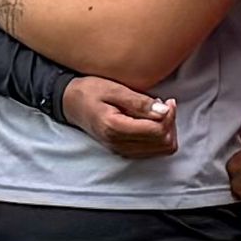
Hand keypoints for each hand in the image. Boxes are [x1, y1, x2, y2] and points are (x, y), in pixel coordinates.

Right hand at [60, 73, 176, 157]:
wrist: (70, 103)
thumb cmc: (90, 91)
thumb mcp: (114, 89)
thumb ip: (139, 102)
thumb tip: (164, 111)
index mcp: (115, 128)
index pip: (157, 131)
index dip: (169, 116)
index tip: (167, 101)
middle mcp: (119, 144)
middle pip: (163, 143)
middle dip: (170, 123)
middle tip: (165, 105)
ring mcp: (121, 150)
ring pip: (161, 150)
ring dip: (167, 131)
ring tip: (159, 112)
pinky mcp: (124, 151)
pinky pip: (153, 151)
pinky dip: (159, 137)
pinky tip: (153, 121)